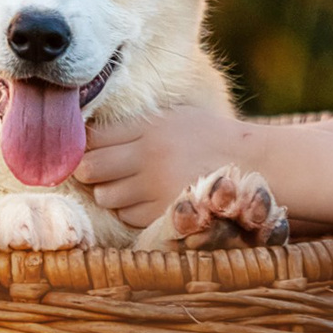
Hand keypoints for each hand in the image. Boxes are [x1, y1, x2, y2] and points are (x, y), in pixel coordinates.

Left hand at [75, 107, 249, 227]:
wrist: (251, 163)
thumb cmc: (206, 136)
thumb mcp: (172, 116)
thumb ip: (133, 125)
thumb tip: (85, 134)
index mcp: (150, 127)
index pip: (93, 137)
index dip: (82, 144)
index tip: (83, 147)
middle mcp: (150, 157)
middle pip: (90, 169)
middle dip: (87, 171)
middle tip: (93, 170)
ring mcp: (157, 188)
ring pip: (105, 197)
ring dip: (108, 193)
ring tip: (122, 185)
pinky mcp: (165, 213)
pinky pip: (126, 216)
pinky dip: (127, 210)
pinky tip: (142, 198)